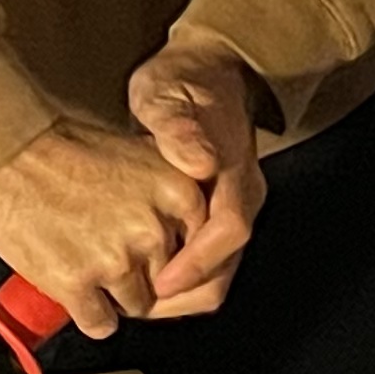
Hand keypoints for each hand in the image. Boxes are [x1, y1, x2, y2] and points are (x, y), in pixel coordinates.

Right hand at [0, 116, 205, 336]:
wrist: (2, 150)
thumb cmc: (60, 146)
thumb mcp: (137, 153)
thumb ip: (167, 194)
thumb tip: (186, 234)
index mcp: (178, 192)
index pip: (198, 249)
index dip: (172, 253)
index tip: (154, 253)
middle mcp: (153, 229)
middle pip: (168, 280)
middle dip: (142, 275)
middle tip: (110, 253)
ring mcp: (116, 260)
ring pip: (135, 306)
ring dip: (113, 294)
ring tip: (86, 263)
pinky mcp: (76, 284)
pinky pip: (100, 324)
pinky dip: (87, 313)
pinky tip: (73, 287)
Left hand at [127, 28, 268, 318]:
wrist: (209, 68)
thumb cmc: (183, 81)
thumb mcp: (169, 93)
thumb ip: (178, 124)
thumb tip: (200, 160)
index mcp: (235, 171)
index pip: (230, 230)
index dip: (196, 262)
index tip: (161, 282)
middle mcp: (241, 197)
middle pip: (225, 266)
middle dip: (183, 294)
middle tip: (137, 304)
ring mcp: (231, 208)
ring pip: (216, 272)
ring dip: (177, 292)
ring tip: (133, 297)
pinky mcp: (216, 215)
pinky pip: (203, 262)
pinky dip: (175, 277)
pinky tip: (142, 277)